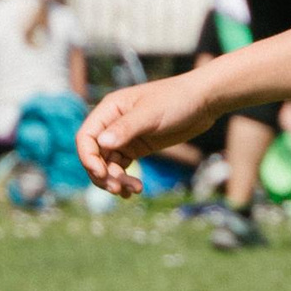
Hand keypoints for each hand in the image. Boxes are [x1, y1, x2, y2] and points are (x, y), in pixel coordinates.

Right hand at [78, 70, 219, 197]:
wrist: (203, 101)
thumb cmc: (176, 99)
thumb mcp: (151, 114)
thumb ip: (126, 128)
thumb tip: (102, 143)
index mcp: (109, 110)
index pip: (86, 137)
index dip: (88, 158)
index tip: (102, 173)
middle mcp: (112, 124)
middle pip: (95, 155)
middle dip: (102, 174)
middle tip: (117, 189)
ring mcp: (124, 137)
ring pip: (109, 164)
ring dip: (116, 180)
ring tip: (133, 190)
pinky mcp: (137, 147)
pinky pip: (122, 167)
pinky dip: (125, 179)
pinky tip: (134, 190)